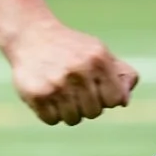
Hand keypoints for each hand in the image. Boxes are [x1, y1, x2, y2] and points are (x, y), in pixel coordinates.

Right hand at [3, 16, 139, 126]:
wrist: (31, 35)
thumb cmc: (72, 48)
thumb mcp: (100, 52)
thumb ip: (121, 74)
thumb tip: (124, 101)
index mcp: (99, 60)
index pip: (114, 100)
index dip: (106, 97)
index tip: (96, 87)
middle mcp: (79, 71)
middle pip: (94, 112)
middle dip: (86, 105)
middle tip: (74, 88)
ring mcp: (57, 84)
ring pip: (73, 119)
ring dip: (68, 111)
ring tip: (60, 91)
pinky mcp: (37, 94)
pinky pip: (52, 120)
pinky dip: (50, 112)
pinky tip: (47, 94)